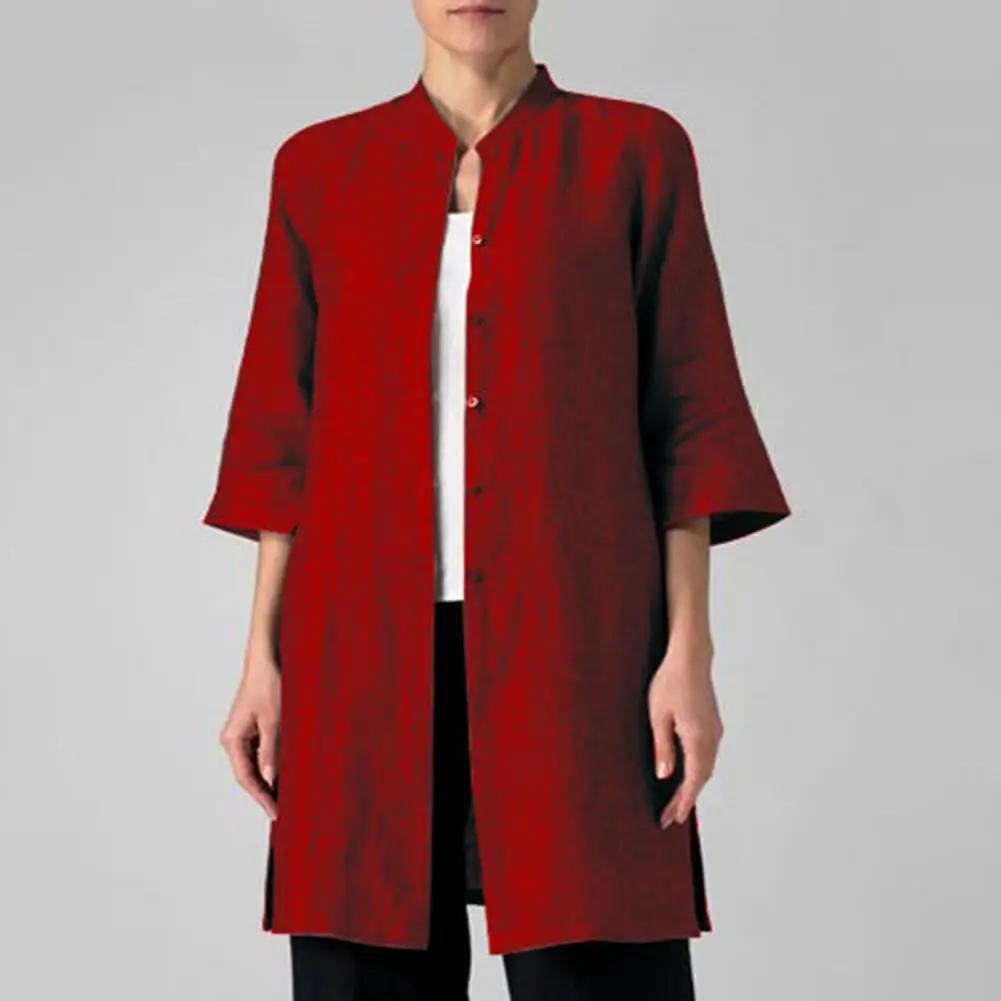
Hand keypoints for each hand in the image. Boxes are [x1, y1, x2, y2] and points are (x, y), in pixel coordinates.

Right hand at [219, 649, 280, 820]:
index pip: (246, 777)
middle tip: (283, 809)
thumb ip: (271, 750)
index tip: (275, 812)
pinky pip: (260, 753)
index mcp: (233, 739)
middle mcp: (233, 740)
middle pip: (249, 774)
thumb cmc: (268, 684)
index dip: (261, 796)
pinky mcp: (252, 728)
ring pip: (255, 765)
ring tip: (285, 796)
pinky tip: (284, 772)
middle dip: (265, 791)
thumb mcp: (273, 720)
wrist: (266, 660)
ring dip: (269, 778)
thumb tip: (271, 778)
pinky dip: (271, 764)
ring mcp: (242, 735)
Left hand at [647, 637, 722, 828]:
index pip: (693, 781)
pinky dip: (698, 770)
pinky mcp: (713, 724)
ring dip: (693, 786)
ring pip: (706, 767)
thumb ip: (662, 747)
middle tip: (671, 818)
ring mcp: (715, 730)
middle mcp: (712, 738)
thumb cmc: (670, 682)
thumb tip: (664, 775)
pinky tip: (687, 775)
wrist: (690, 657)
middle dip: (686, 799)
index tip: (672, 819)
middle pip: (702, 778)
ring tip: (677, 802)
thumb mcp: (658, 716)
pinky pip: (707, 755)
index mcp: (698, 739)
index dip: (682, 802)